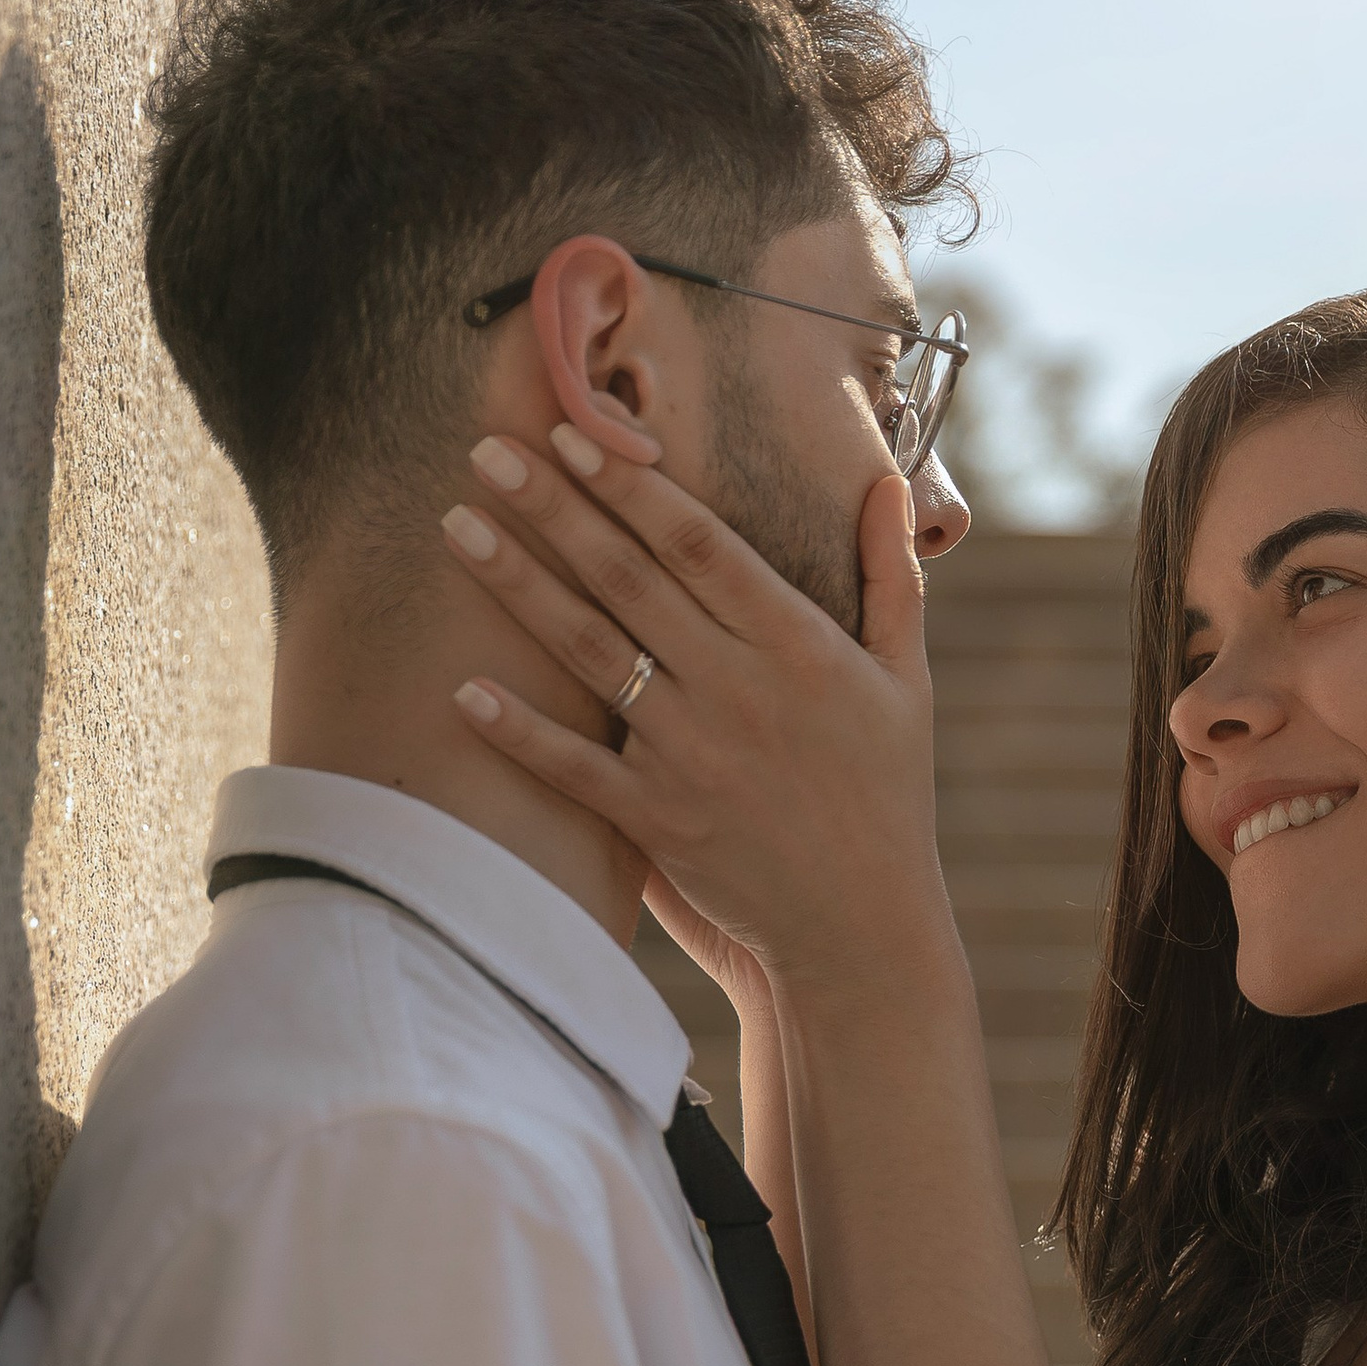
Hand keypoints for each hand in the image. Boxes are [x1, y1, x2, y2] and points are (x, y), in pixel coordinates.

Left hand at [445, 435, 953, 999]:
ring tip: (458, 526)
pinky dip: (518, 730)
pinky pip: (573, 767)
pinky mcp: (657, 821)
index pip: (700, 543)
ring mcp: (692, 756)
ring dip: (518, 585)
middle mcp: (737, 690)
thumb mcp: (907, 683)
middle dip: (554, 507)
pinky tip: (463, 688)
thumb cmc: (889, 800)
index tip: (575, 431)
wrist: (864, 934)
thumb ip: (890, 578)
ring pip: (589, 652)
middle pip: (628, 579)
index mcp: (798, 645)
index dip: (631, 485)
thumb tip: (889, 484)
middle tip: (488, 448)